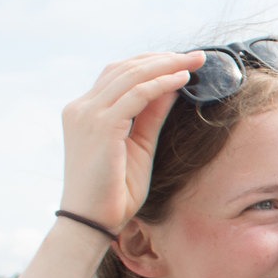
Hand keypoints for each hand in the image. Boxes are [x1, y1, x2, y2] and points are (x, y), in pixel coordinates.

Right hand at [58, 51, 206, 233]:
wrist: (93, 221)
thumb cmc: (115, 190)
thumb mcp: (138, 145)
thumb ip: (151, 114)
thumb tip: (173, 87)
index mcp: (84, 111)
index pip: (118, 73)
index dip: (150, 63)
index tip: (181, 61)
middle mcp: (81, 108)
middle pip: (124, 68)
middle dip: (163, 58)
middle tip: (196, 56)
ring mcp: (87, 115)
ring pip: (130, 75)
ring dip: (166, 65)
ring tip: (195, 62)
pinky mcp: (100, 126)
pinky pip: (135, 95)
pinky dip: (160, 84)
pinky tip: (182, 80)